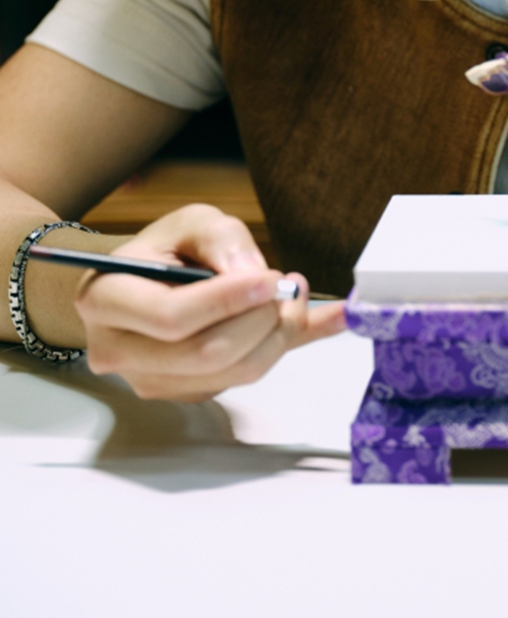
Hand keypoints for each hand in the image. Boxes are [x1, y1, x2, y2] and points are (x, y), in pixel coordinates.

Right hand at [75, 204, 344, 400]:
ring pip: (231, 373)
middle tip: (290, 285)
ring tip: (292, 295)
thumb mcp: (191, 222)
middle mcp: (117, 351)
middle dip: (261, 319)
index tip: (272, 278)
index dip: (227, 300)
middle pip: (206, 354)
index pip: (170, 317)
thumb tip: (253, 274)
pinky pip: (239, 380)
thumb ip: (221, 238)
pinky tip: (288, 316)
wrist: (149, 283)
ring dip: (277, 335)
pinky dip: (275, 348)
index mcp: (104, 299)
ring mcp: (148, 381)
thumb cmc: (168, 250)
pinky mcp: (182, 394)